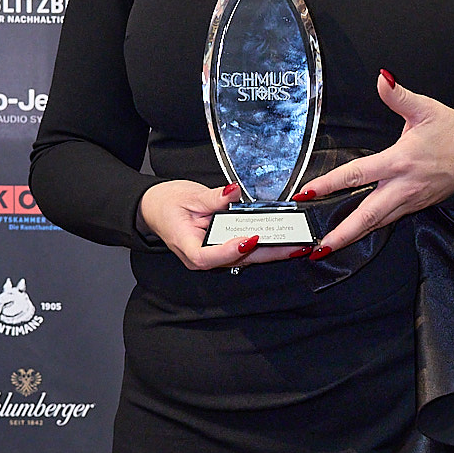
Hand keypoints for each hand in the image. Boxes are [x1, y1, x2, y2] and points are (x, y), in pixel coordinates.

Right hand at [135, 178, 303, 270]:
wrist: (154, 209)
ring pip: (247, 258)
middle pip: (238, 260)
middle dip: (269, 253)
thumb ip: (212, 198)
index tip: (251, 239)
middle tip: (295, 246)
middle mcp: (203, 258)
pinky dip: (265, 246)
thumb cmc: (166, 204)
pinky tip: (285, 240)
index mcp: (188, 247)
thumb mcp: (188, 196)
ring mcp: (214, 256)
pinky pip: (246, 250)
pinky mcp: (223, 249)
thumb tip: (232, 192)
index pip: (209, 256)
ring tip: (298, 244)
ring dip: (273, 252)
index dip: (231, 250)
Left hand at [292, 73, 453, 258]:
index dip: (329, 184)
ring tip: (328, 248)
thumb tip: (383, 79)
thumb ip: (400, 96)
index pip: (356, 174)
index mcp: (399, 162)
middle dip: (341, 234)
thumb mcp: (426, 109)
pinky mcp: (415, 206)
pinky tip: (355, 234)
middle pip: (366, 216)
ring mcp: (409, 200)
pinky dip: (369, 229)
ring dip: (352, 237)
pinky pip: (387, 221)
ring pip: (376, 224)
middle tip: (316, 248)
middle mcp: (402, 187)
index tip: (307, 193)